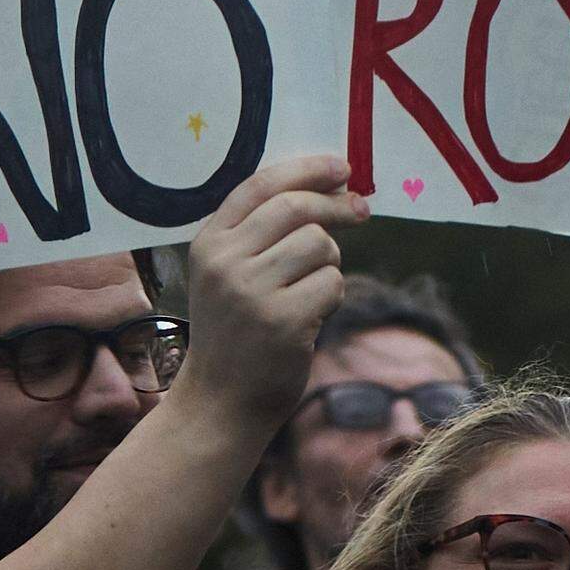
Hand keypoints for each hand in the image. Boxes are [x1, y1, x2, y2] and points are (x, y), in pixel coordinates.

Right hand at [175, 155, 366, 418]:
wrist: (220, 401)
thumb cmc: (237, 333)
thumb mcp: (230, 274)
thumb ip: (263, 233)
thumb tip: (334, 189)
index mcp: (208, 242)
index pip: (260, 186)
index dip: (306, 170)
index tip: (341, 168)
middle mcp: (224, 261)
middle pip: (296, 208)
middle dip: (336, 206)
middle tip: (361, 211)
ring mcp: (251, 291)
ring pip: (319, 245)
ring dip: (329, 264)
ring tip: (309, 292)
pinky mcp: (282, 321)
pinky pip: (332, 284)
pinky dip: (332, 297)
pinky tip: (311, 318)